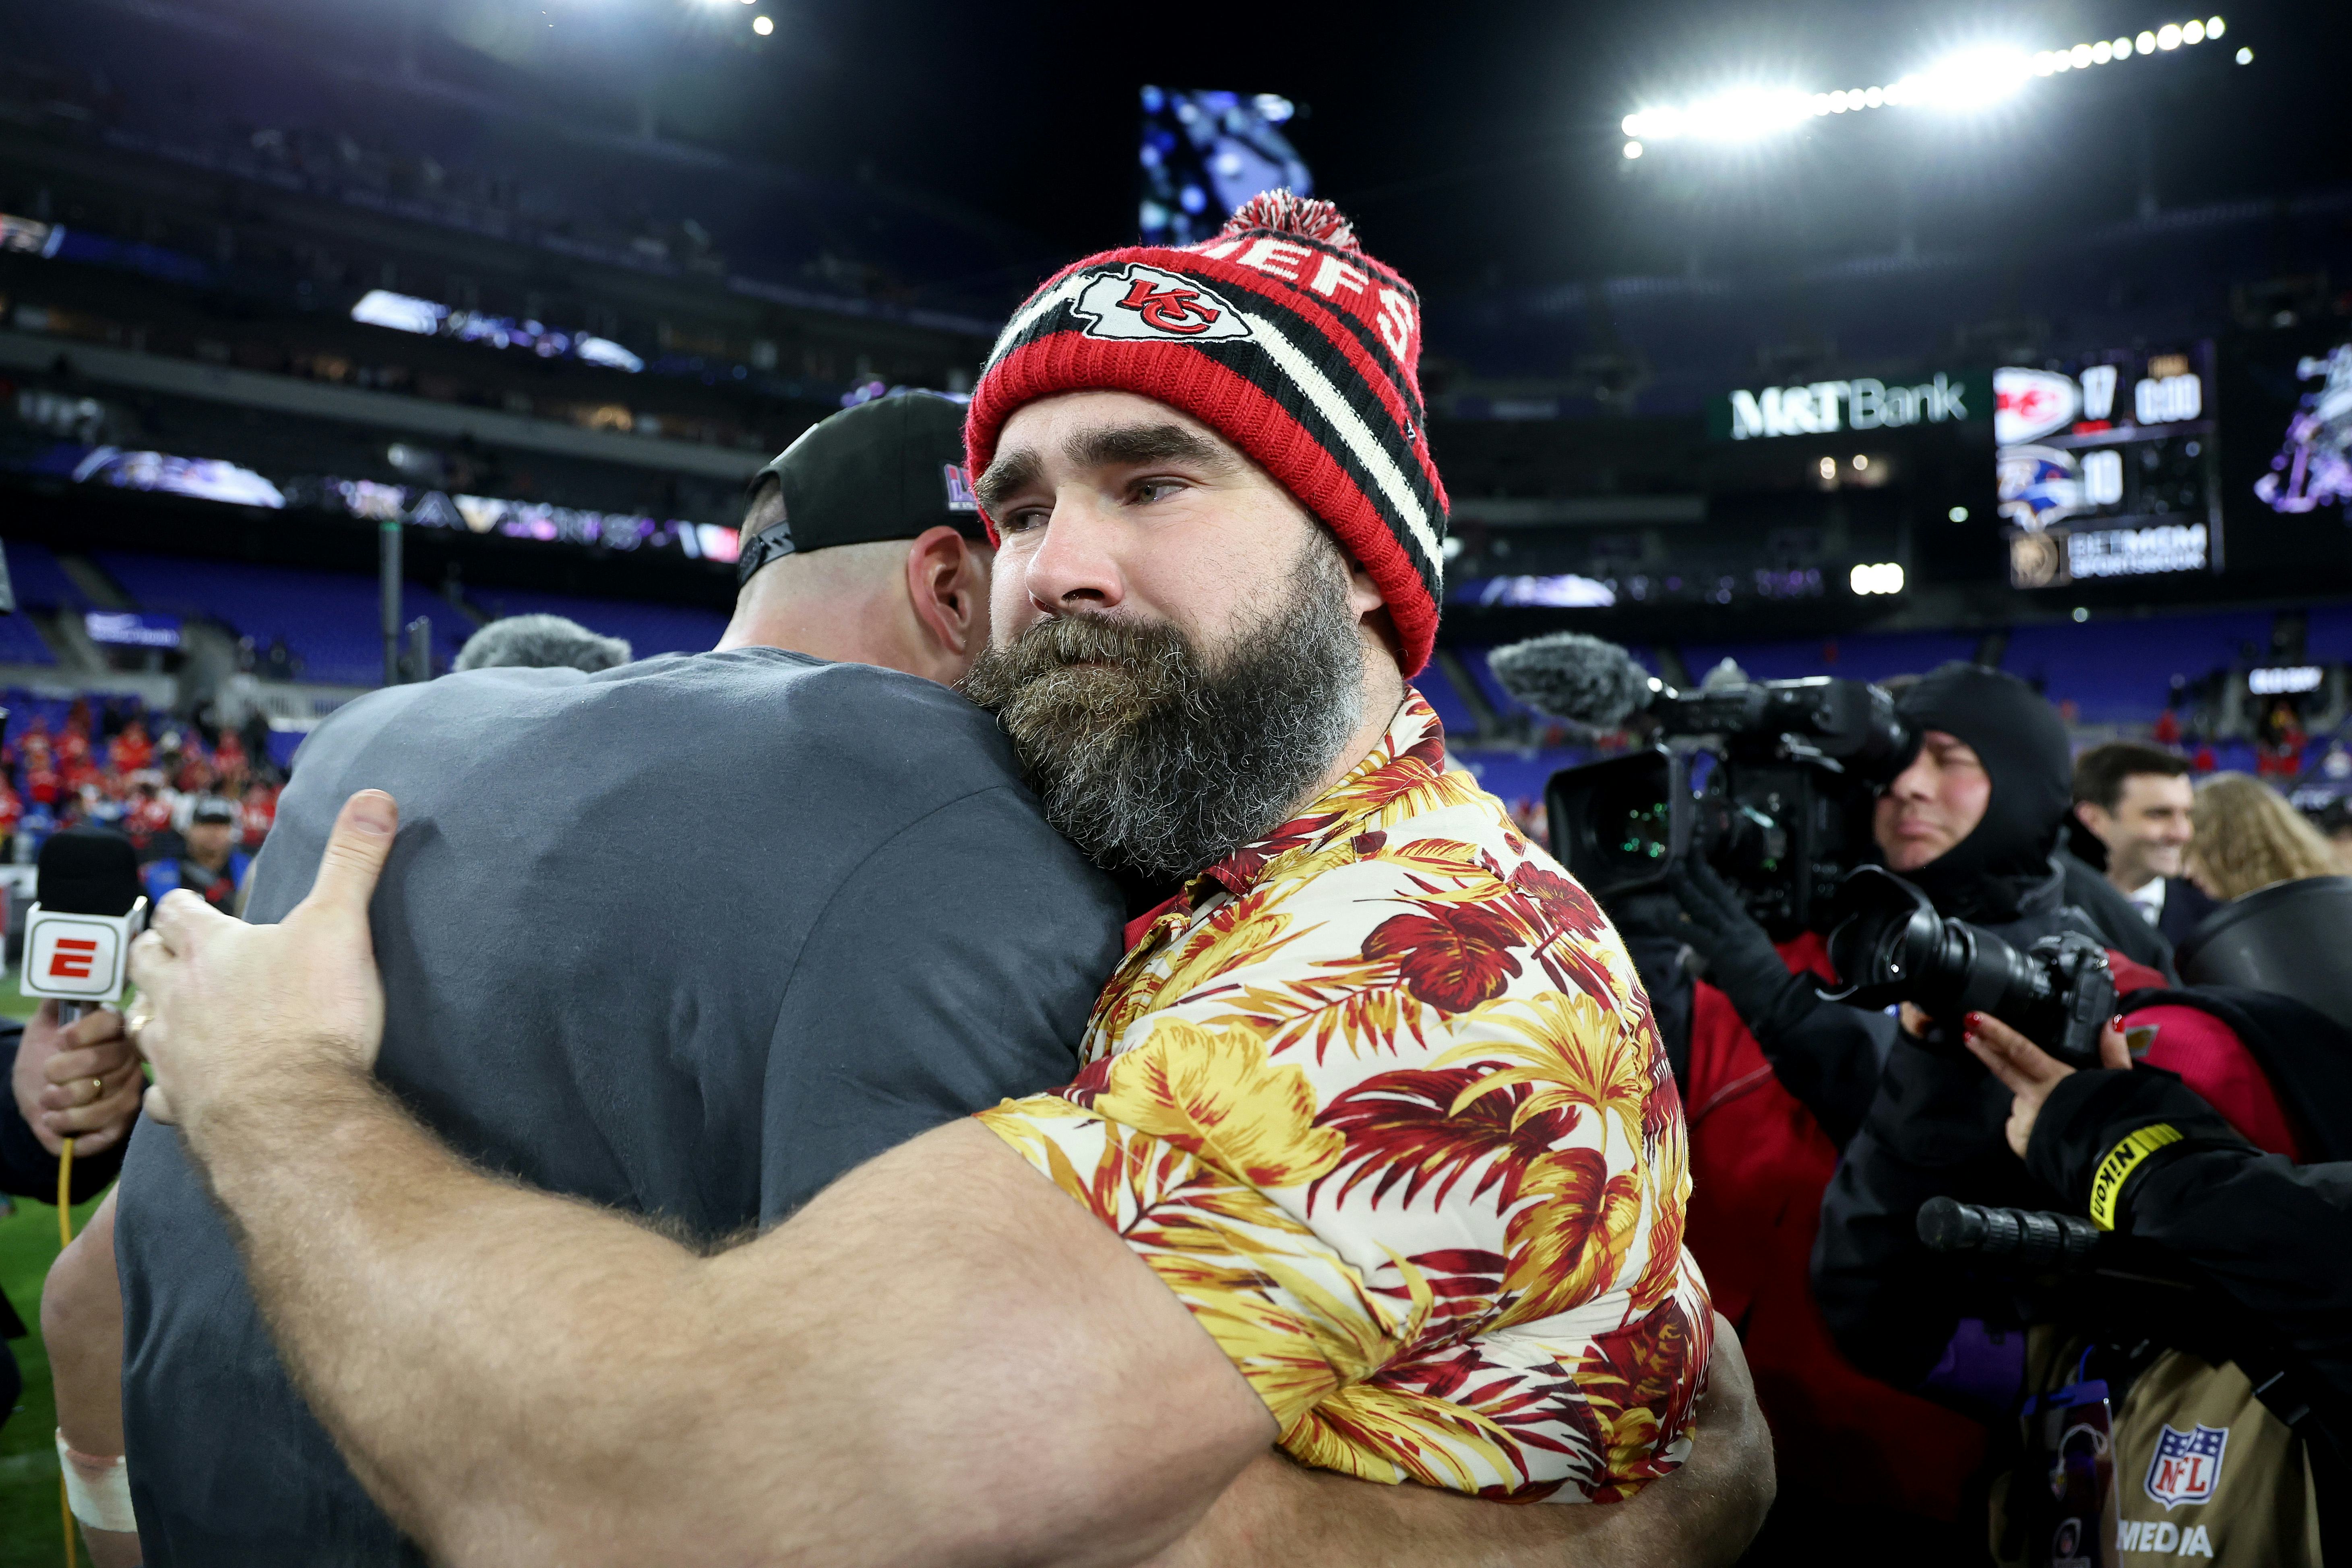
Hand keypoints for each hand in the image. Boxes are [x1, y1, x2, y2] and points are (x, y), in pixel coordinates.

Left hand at [12, 1002, 142, 1155]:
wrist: (36, 1097)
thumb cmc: (42, 1058)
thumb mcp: (44, 1024)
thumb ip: (58, 996)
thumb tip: (66, 966)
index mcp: (115, 1030)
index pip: (109, 1023)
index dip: (80, 1033)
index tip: (59, 1041)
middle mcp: (129, 1060)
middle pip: (98, 1062)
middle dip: (59, 1073)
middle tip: (47, 1077)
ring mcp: (128, 1093)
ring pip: (99, 1101)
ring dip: (61, 1105)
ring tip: (48, 1102)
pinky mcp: (120, 1124)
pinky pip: (102, 1131)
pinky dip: (69, 1128)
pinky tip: (55, 1121)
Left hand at [130, 791, 397, 1131]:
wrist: (293, 1110)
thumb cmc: (313, 1016)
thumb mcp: (342, 924)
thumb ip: (354, 861)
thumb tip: (374, 797)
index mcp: (212, 949)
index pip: (177, 911)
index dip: (180, 904)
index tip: (185, 904)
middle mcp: (177, 995)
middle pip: (143, 962)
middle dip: (151, 952)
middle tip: (165, 952)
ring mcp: (172, 1052)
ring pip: (139, 1024)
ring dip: (149, 1014)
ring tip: (165, 1014)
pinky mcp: (179, 1102)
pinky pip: (157, 1094)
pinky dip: (165, 1088)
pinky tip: (179, 1091)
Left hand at [1667, 858, 1810, 1035]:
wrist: (1784, 1004)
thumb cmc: (1768, 989)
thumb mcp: (1748, 960)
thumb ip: (1724, 948)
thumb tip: (1695, 945)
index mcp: (1746, 926)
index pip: (1723, 895)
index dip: (1708, 875)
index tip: (1696, 855)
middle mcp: (1740, 926)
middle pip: (1716, 891)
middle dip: (1699, 867)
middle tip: (1684, 846)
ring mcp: (1732, 937)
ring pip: (1704, 906)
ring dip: (1686, 886)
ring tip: (1671, 868)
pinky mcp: (1724, 953)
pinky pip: (1695, 934)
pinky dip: (1674, 924)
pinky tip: (1659, 914)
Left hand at [1960, 1011, 2132, 1157]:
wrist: (2110, 1165)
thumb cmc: (2114, 1120)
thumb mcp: (2118, 1084)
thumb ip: (2111, 1052)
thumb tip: (2112, 1022)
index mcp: (2054, 1079)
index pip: (2020, 1050)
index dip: (1996, 1034)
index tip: (1973, 1019)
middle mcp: (2032, 1097)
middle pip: (2004, 1069)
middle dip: (1984, 1050)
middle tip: (1968, 1034)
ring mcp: (2022, 1119)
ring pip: (2021, 1104)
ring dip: (2031, 1104)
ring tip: (2059, 1117)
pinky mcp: (2018, 1141)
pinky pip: (2019, 1128)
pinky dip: (2030, 1128)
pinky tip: (2050, 1135)